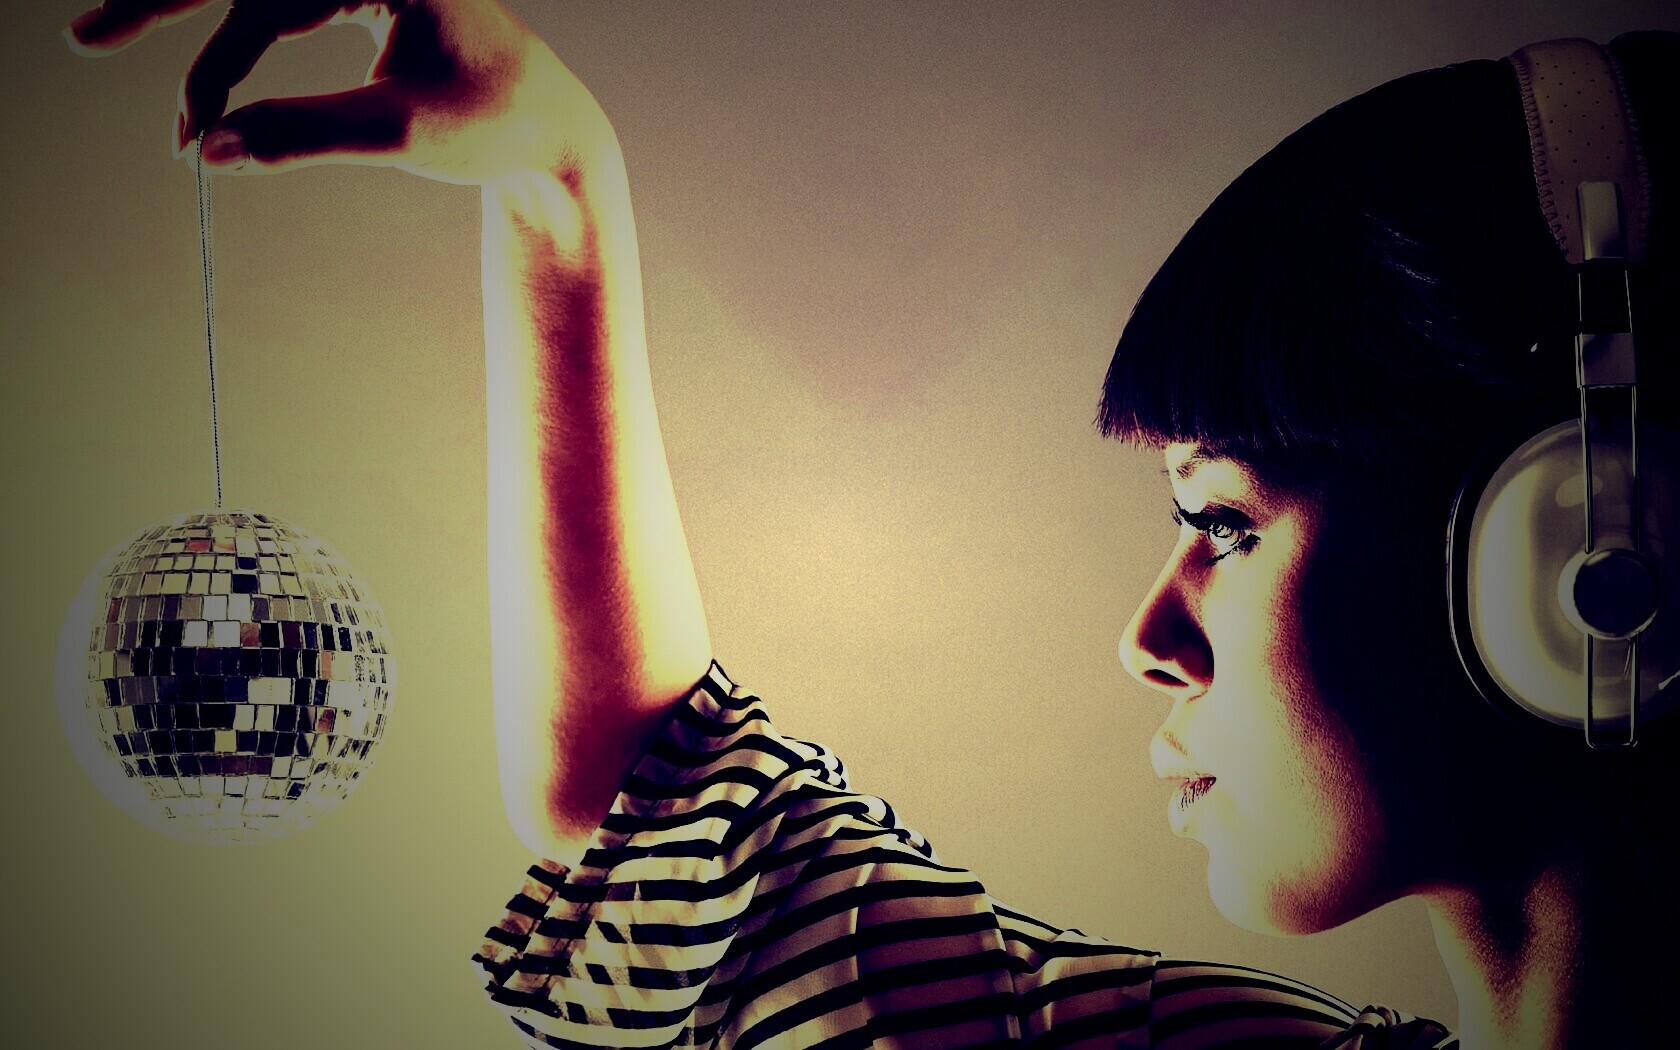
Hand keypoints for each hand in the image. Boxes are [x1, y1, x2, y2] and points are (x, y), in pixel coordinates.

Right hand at [64, 0, 615, 183]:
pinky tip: (202, 67)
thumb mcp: (399, 133)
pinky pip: (276, 2)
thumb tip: (209, 150)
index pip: (268, 1)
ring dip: (197, 27)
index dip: (212, 63)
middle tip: (86, 36)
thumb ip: (304, 135)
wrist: (550, 130)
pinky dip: (234, 33)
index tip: (188, 132)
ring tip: (130, 60)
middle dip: (162, 1)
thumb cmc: (493, 124)